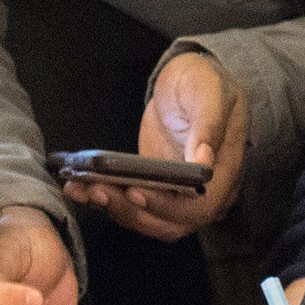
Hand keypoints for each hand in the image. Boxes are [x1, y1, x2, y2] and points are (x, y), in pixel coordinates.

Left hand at [62, 53, 246, 241]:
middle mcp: (204, 193)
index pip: (198, 206)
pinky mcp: (154, 189)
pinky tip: (79, 186)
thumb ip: (208, 126)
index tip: (135, 192)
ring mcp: (177, 195)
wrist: (188, 82)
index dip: (166, 206)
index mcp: (224, 173)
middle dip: (130, 211)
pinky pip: (132, 204)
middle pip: (169, 222)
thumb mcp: (209, 94)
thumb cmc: (205, 82)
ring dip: (112, 208)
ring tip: (79, 188)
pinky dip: (106, 200)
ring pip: (147, 218)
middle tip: (96, 190)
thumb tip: (204, 162)